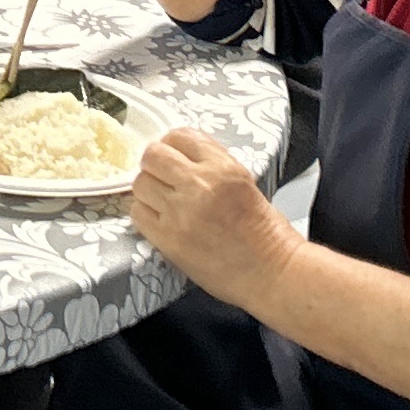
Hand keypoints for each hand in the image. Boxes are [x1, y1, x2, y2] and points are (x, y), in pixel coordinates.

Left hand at [122, 126, 294, 297]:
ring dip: (148, 191)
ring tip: (162, 202)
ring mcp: (181, 212)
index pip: (180, 136)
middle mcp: (200, 185)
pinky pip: (138, 214)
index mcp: (223, 168)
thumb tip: (178, 157)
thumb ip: (211, 164)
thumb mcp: (243, 183)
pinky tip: (160, 220)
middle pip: (153, 156)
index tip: (172, 156)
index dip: (172, 146)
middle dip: (155, 165)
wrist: (271, 273)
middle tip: (162, 178)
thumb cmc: (264, 234)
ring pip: (140, 183)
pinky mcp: (169, 239)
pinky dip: (145, 214)